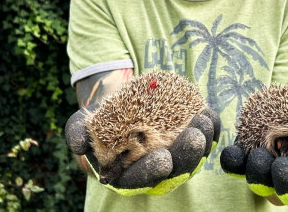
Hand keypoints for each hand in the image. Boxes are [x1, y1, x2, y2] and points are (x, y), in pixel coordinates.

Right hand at [65, 104, 220, 195]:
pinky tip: (209, 114)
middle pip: (176, 170)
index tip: (162, 160)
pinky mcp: (188, 139)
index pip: (142, 178)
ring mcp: (175, 156)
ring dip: (203, 140)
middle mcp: (155, 170)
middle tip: (194, 137)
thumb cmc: (99, 122)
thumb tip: (77, 146)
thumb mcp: (81, 125)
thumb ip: (77, 134)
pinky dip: (210, 128)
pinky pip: (204, 138)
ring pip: (194, 156)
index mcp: (128, 174)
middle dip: (187, 155)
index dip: (152, 171)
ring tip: (204, 121)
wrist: (119, 109)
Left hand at [221, 114, 287, 205]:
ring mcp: (266, 172)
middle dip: (287, 182)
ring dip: (260, 172)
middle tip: (282, 166)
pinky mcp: (244, 161)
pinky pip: (236, 167)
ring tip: (258, 155)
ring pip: (262, 182)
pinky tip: (231, 151)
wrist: (286, 102)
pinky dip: (233, 162)